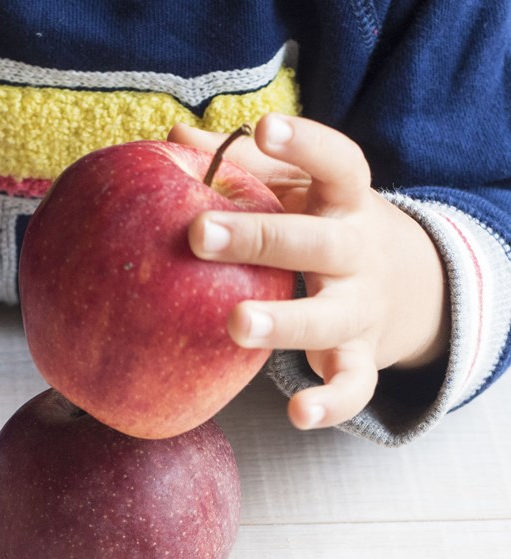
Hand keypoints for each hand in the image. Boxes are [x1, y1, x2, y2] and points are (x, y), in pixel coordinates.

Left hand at [169, 115, 448, 429]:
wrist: (401, 286)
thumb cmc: (323, 228)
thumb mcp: (298, 193)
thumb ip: (245, 166)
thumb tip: (176, 137)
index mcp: (345, 203)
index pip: (337, 163)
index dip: (304, 145)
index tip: (264, 126)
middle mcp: (357, 253)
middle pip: (316, 244)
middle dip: (261, 238)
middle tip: (199, 234)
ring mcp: (361, 309)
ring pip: (329, 317)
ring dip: (285, 321)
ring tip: (237, 324)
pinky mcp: (361, 357)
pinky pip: (353, 385)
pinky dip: (332, 403)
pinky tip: (298, 414)